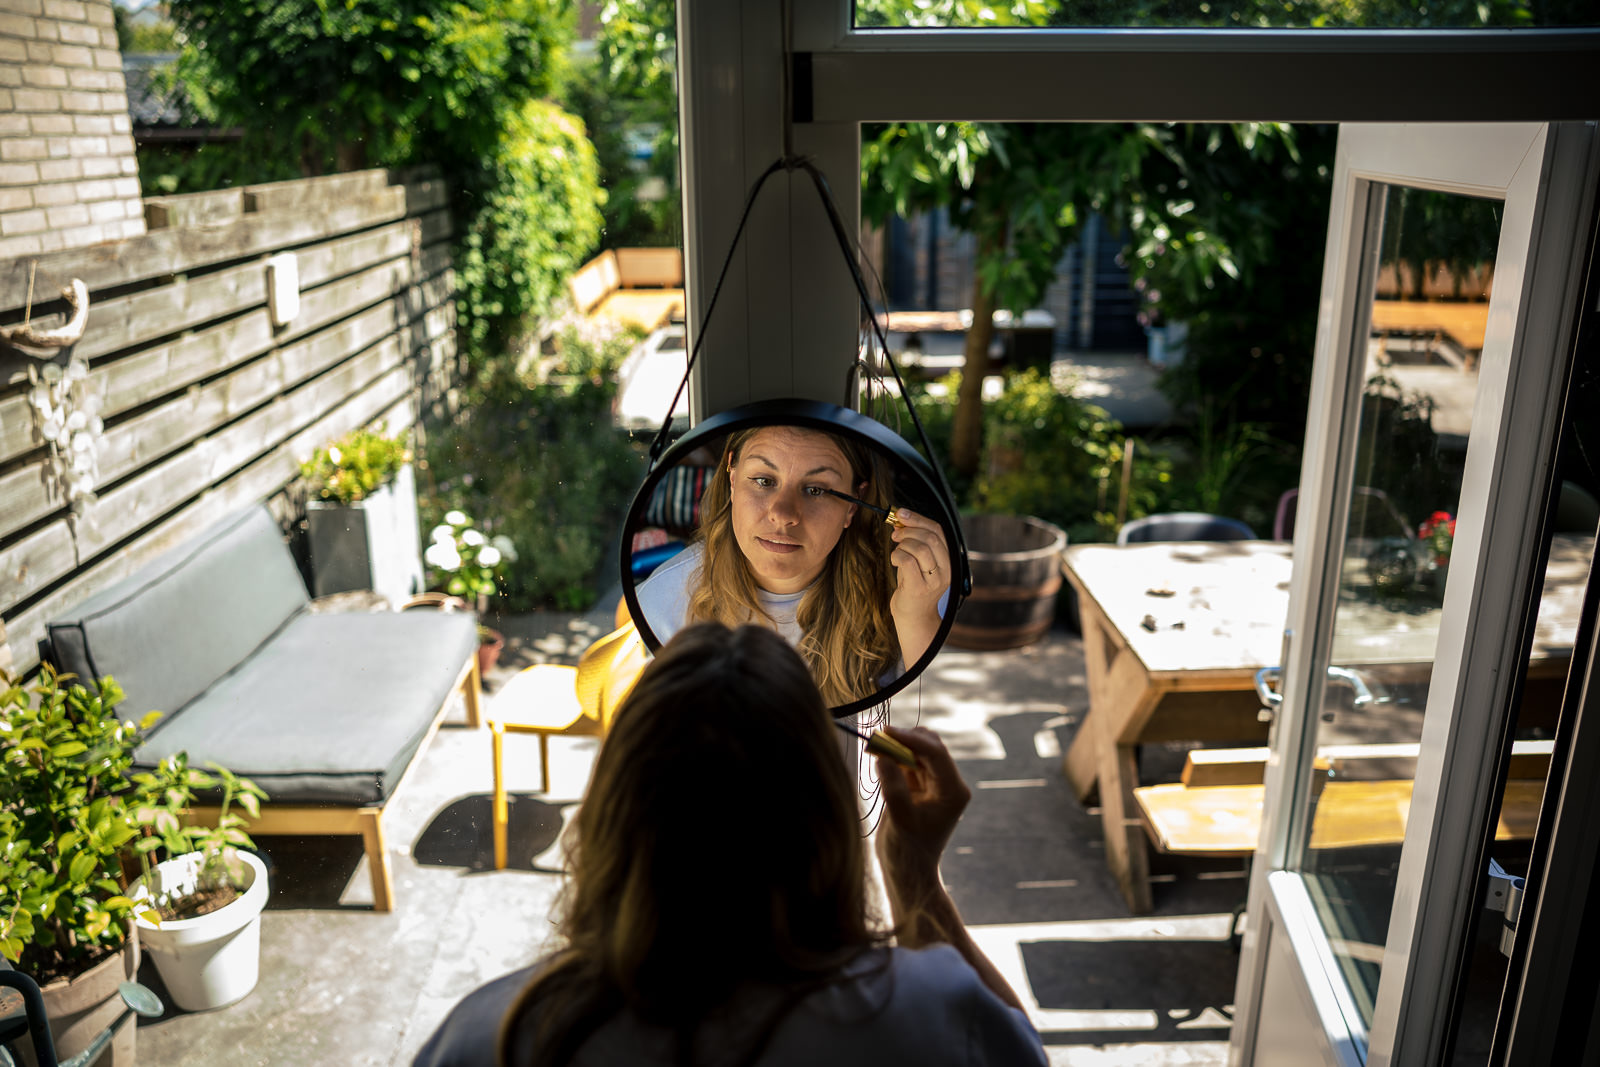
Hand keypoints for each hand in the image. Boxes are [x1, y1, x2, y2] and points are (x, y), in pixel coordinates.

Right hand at [874, 725, 970, 906]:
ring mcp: (933, 784)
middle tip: (877, 738)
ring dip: (896, 748)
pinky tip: (878, 762)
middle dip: (904, 740)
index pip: (936, 753)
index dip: (911, 739)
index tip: (887, 731)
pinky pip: (906, 762)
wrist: (907, 873)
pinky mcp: (918, 787)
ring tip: (875, 749)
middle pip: (928, 747)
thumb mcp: (900, 819)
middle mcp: (947, 784)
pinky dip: (892, 758)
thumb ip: (893, 787)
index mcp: (953, 791)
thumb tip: (883, 755)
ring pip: (916, 751)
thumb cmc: (908, 852)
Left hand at [887, 509, 949, 666]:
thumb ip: (916, 542)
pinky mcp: (919, 588)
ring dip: (903, 544)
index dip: (919, 519)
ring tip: (896, 549)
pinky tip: (895, 561)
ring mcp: (934, 580)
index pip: (939, 531)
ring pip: (920, 548)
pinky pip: (907, 561)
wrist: (914, 616)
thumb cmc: (914, 585)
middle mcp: (946, 569)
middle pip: (930, 537)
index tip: (902, 513)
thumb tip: (901, 520)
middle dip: (909, 530)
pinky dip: (897, 555)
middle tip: (896, 533)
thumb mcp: (920, 561)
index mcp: (949, 560)